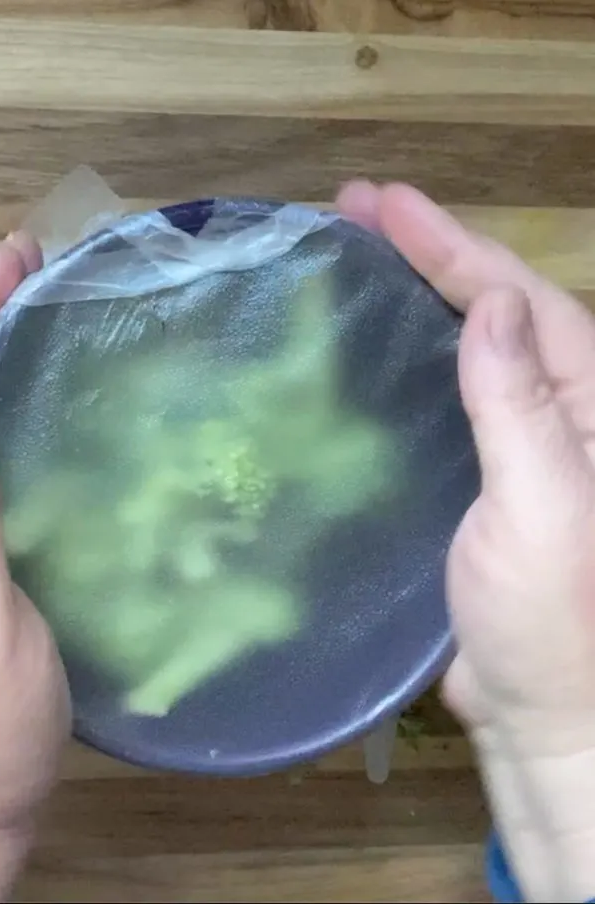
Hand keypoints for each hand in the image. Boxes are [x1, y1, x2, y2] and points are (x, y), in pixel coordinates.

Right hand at [337, 182, 594, 901]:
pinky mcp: (471, 480)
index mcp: (588, 405)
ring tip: (348, 258)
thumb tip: (493, 305)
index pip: (518, 300)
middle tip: (352, 210)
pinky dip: (399, 366)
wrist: (543, 717)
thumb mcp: (545, 509)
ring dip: (409, 299)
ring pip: (460, 350)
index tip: (385, 202)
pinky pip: (437, 402)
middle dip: (425, 255)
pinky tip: (358, 352)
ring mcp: (511, 446)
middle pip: (490, 309)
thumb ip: (522, 409)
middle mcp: (556, 411)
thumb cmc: (555, 623)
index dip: (450, 245)